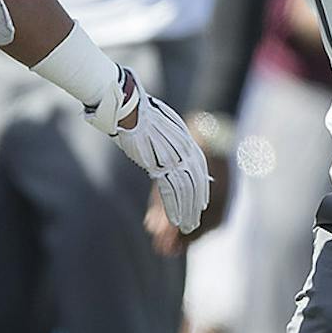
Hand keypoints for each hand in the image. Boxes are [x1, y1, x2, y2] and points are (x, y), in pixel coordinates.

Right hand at [87, 67, 210, 232]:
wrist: (129, 105)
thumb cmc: (138, 112)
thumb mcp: (160, 125)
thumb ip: (167, 139)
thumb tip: (163, 147)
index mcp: (184, 139)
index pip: (199, 168)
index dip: (202, 186)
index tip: (203, 201)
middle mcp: (183, 149)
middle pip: (196, 182)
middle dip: (196, 204)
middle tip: (196, 220)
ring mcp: (172, 157)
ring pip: (187, 190)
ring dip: (188, 210)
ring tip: (188, 226)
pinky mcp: (159, 164)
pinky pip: (172, 191)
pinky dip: (176, 208)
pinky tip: (178, 220)